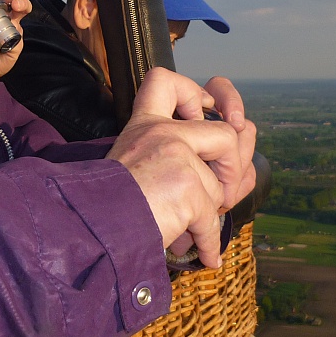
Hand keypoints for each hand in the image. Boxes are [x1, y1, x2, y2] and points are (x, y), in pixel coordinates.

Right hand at [107, 68, 256, 268]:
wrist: (89, 228)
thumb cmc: (109, 205)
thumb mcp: (142, 168)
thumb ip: (186, 159)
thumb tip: (246, 165)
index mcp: (145, 124)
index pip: (166, 81)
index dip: (195, 92)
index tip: (205, 113)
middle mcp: (161, 132)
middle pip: (228, 132)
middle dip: (235, 168)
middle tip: (223, 191)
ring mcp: (175, 155)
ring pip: (221, 185)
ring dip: (210, 213)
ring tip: (189, 226)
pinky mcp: (186, 186)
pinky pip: (212, 220)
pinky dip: (208, 242)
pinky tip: (206, 255)